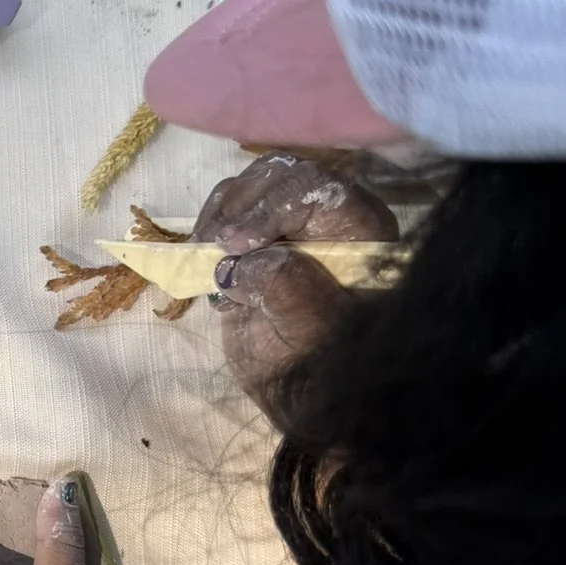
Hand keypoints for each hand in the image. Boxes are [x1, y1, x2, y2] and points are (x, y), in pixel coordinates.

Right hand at [194, 153, 397, 404]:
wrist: (300, 388)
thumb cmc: (322, 365)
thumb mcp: (312, 335)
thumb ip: (289, 292)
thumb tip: (244, 262)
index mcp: (361, 232)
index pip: (318, 191)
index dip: (273, 207)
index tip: (235, 247)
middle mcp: (331, 216)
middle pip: (281, 175)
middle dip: (241, 206)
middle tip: (214, 249)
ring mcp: (291, 221)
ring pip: (249, 185)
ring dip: (218, 217)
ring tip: (206, 261)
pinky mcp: (258, 233)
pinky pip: (228, 208)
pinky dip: (207, 229)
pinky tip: (204, 264)